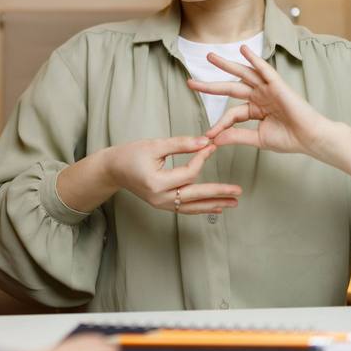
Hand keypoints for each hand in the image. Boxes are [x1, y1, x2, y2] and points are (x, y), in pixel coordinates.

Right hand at [105, 137, 240, 213]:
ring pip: (192, 206)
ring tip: (233, 203)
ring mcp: (161, 204)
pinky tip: (216, 207)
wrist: (113, 169)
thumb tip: (206, 142)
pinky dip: (201, 208)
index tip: (211, 145)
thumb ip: (181, 144)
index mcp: (157, 182)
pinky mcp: (162, 204)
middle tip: (237, 191)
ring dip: (213, 204)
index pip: (188, 173)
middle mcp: (160, 197)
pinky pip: (185, 208)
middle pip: (195, 195)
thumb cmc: (131, 154)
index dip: (202, 158)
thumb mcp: (155, 145)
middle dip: (218, 193)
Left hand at [187, 45, 330, 156]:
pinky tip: (243, 50)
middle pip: (230, 87)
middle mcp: (260, 96)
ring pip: (243, 74)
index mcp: (255, 109)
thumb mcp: (257, 138)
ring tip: (210, 57)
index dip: (220, 123)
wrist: (311, 139)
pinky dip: (254, 59)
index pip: (231, 113)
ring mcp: (268, 89)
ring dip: (226, 65)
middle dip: (210, 85)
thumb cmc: (290, 139)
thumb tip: (214, 139)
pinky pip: (264, 69)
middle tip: (190, 82)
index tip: (209, 135)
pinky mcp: (278, 85)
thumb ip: (237, 136)